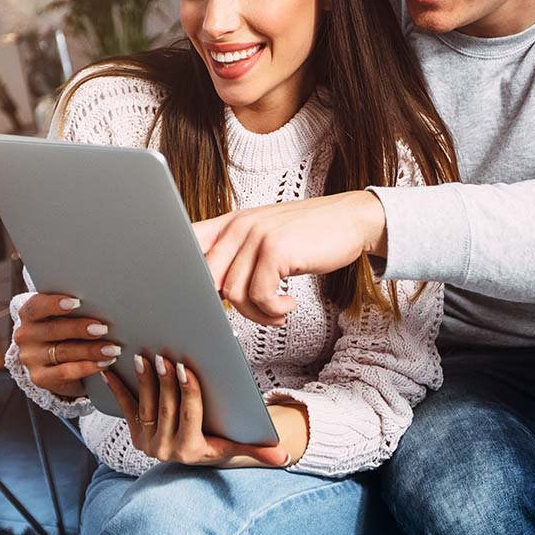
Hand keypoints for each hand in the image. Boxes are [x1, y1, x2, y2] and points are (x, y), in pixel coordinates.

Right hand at [14, 293, 120, 398]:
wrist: (52, 365)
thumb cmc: (63, 333)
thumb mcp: (61, 319)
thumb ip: (73, 311)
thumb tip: (101, 306)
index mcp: (29, 314)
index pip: (37, 306)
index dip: (55, 303)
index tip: (77, 302)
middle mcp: (26, 335)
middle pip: (54, 329)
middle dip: (80, 328)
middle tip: (104, 328)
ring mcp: (31, 358)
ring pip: (63, 351)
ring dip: (91, 350)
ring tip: (112, 349)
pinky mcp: (39, 377)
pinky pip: (65, 372)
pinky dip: (87, 367)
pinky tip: (103, 364)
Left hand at [100, 351, 291, 467]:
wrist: (192, 458)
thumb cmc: (217, 444)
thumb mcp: (235, 447)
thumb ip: (258, 451)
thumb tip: (284, 456)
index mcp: (190, 451)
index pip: (190, 416)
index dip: (188, 392)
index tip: (186, 368)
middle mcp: (165, 450)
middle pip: (166, 407)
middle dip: (165, 380)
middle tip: (164, 355)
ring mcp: (146, 442)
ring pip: (145, 405)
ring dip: (143, 380)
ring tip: (144, 356)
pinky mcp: (133, 433)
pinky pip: (125, 409)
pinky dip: (117, 388)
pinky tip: (110, 371)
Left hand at [193, 191, 387, 326]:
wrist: (351, 220)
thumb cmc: (309, 234)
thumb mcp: (265, 238)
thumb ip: (237, 256)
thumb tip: (210, 290)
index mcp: (230, 223)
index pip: (187, 244)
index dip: (183, 275)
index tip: (193, 298)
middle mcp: (239, 225)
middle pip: (206, 278)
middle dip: (226, 305)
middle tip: (252, 312)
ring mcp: (256, 236)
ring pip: (234, 293)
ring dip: (257, 314)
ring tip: (277, 312)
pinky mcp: (276, 251)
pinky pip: (260, 296)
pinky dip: (274, 311)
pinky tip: (288, 306)